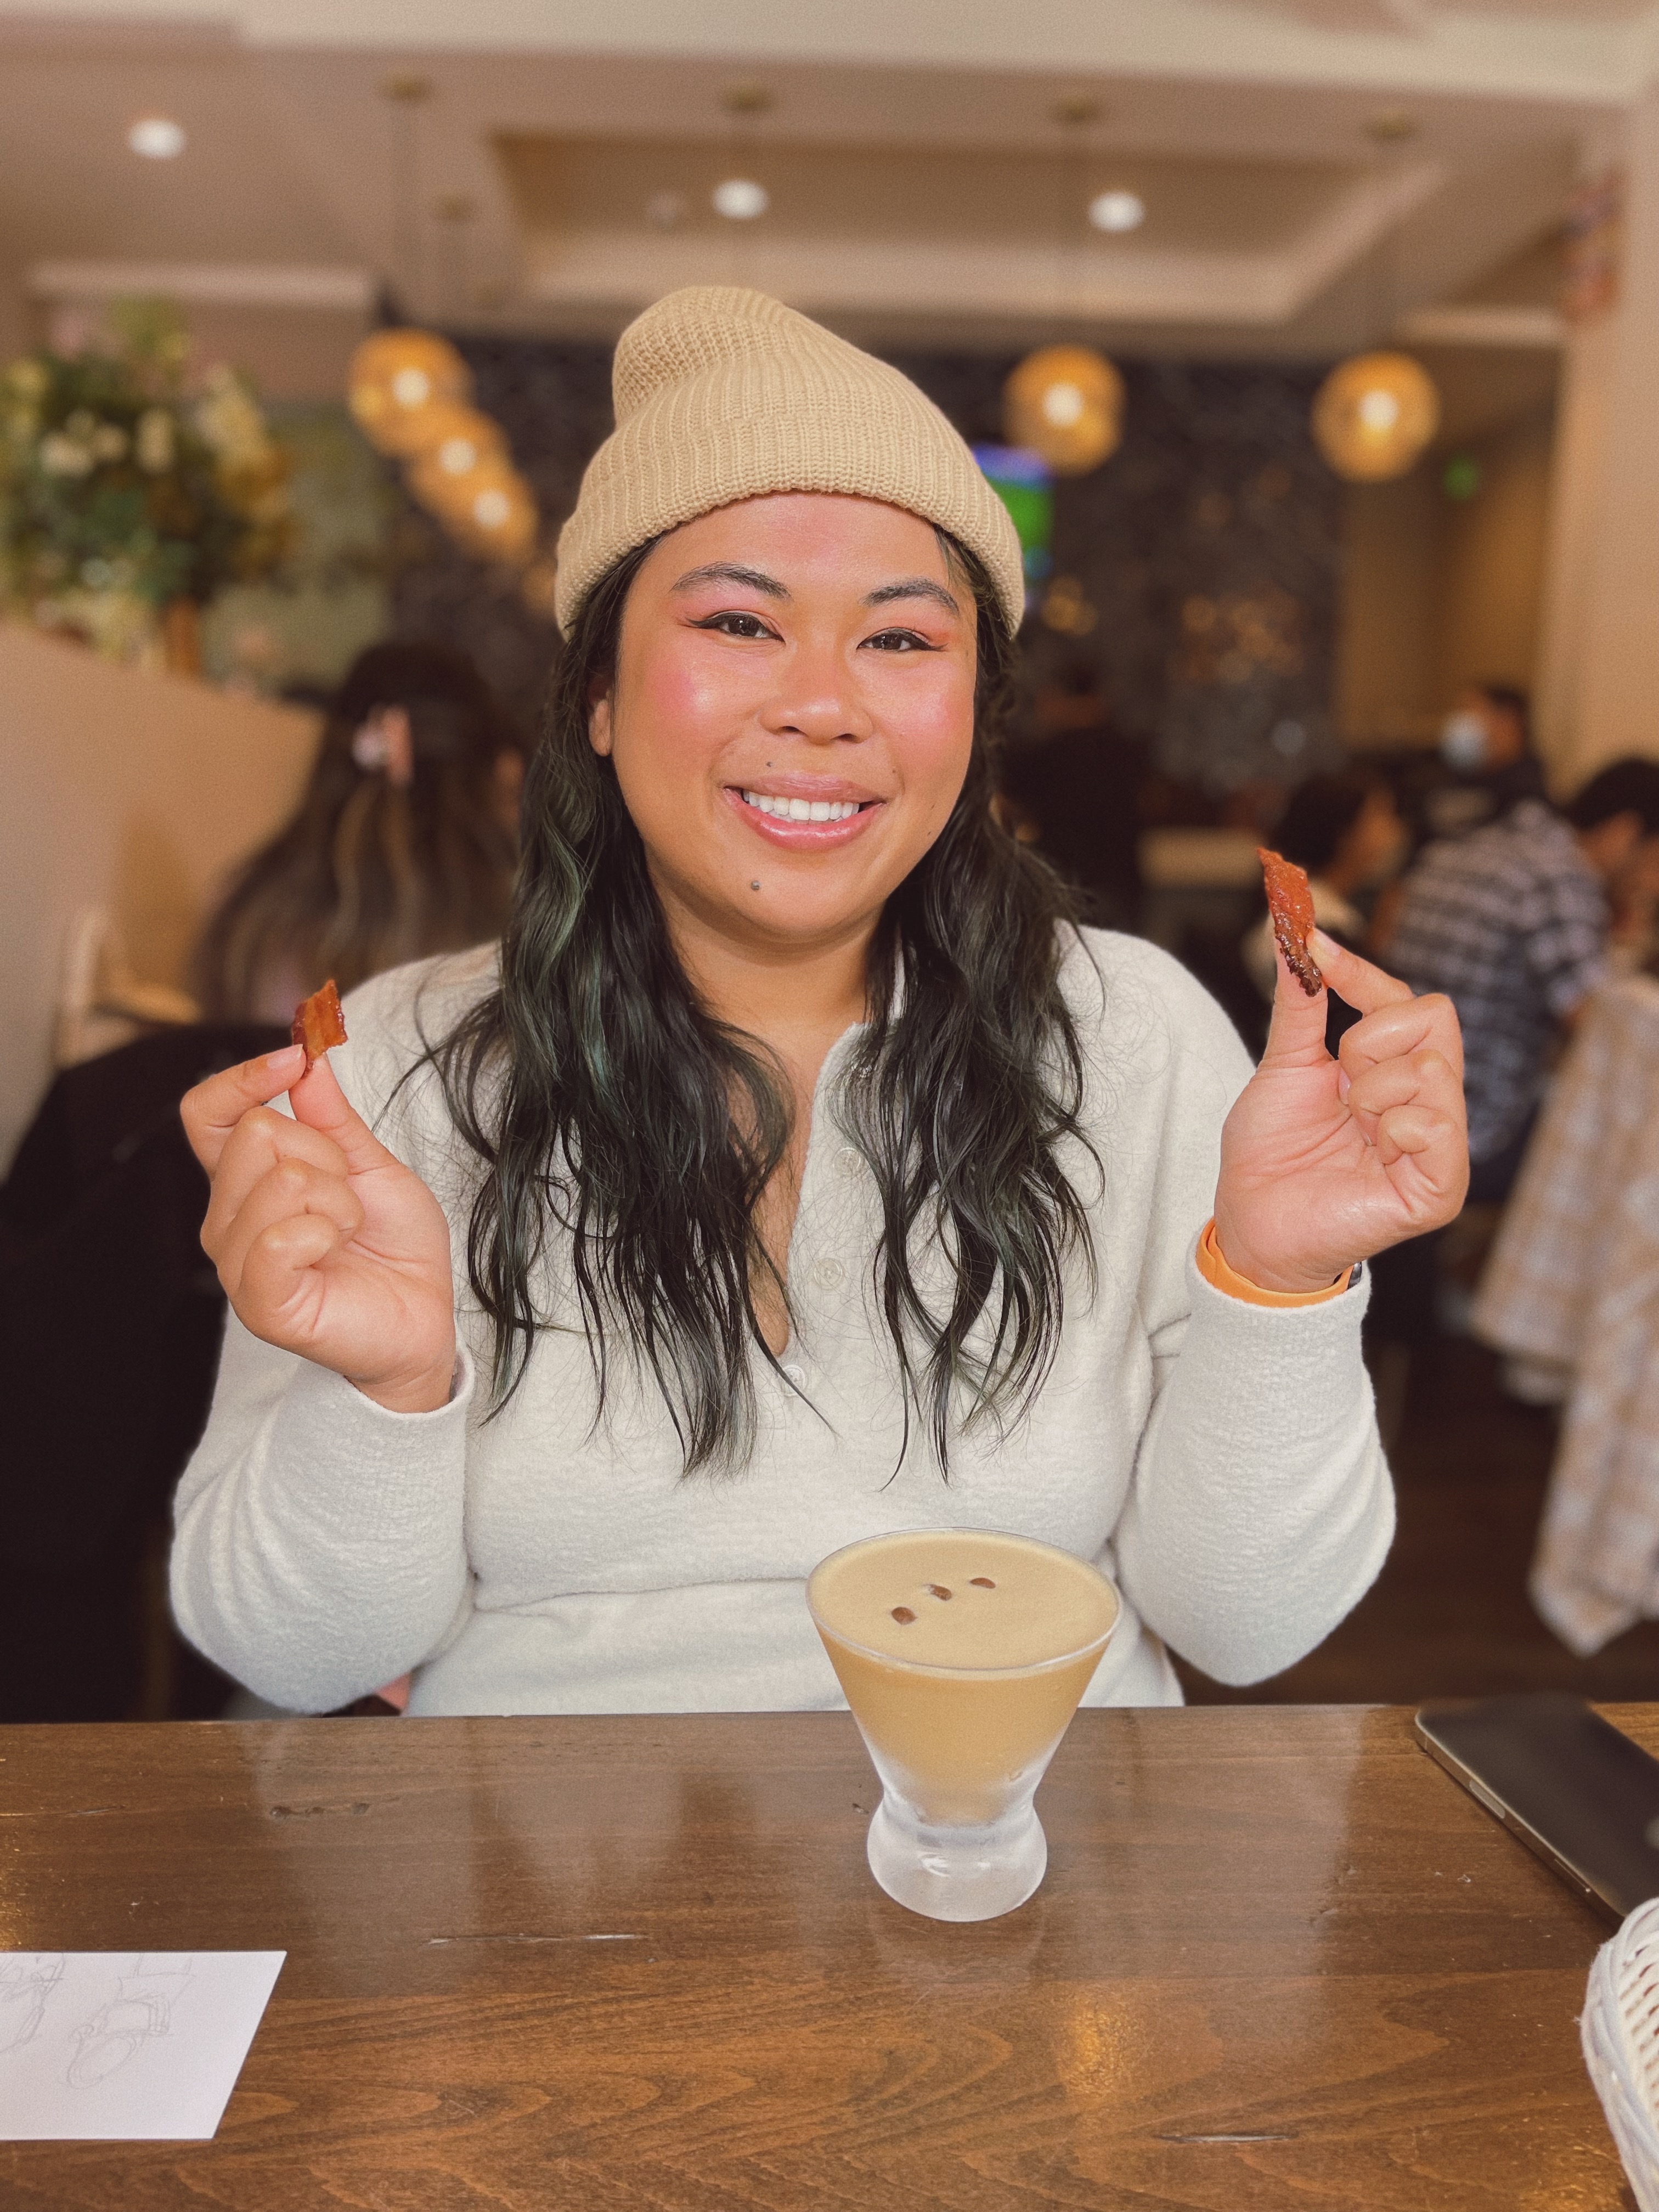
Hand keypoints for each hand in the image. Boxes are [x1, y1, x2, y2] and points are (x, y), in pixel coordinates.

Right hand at [181, 1042, 456, 1412]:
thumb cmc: (395, 1248)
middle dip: (326, 1156)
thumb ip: (333, 1119)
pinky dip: (325, 1234)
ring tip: (346, 1232)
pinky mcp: (259, 1302)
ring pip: (280, 1179)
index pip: (204, 1113)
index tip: (293, 1060)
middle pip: (256, 1133)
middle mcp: (228, 1219)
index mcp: (247, 1181)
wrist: (424, 1318)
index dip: (242, 1078)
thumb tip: (306, 1062)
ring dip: (337, 1201)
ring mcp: (237, 1263)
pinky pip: (279, 1237)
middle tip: (348, 1199)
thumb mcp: (372, 1166)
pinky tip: (335, 1254)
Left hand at [1212, 931, 1467, 1293]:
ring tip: (1350, 1130)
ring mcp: (1439, 1144)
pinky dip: (1396, 1129)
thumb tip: (1295, 935)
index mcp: (1393, 1071)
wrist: (1251, 1224)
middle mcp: (1426, 1102)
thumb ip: (1300, 1005)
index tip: (1312, 946)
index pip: (1405, 1000)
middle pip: (1437, 1017)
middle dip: (1371, 1042)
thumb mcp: (1282, 1067)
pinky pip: (1437, 1126)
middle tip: (1340, 1088)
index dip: (1360, 972)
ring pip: (1433, 1068)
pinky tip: (1373, 1153)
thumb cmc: (1268, 1154)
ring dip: (1373, 1094)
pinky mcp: (1439, 1187)